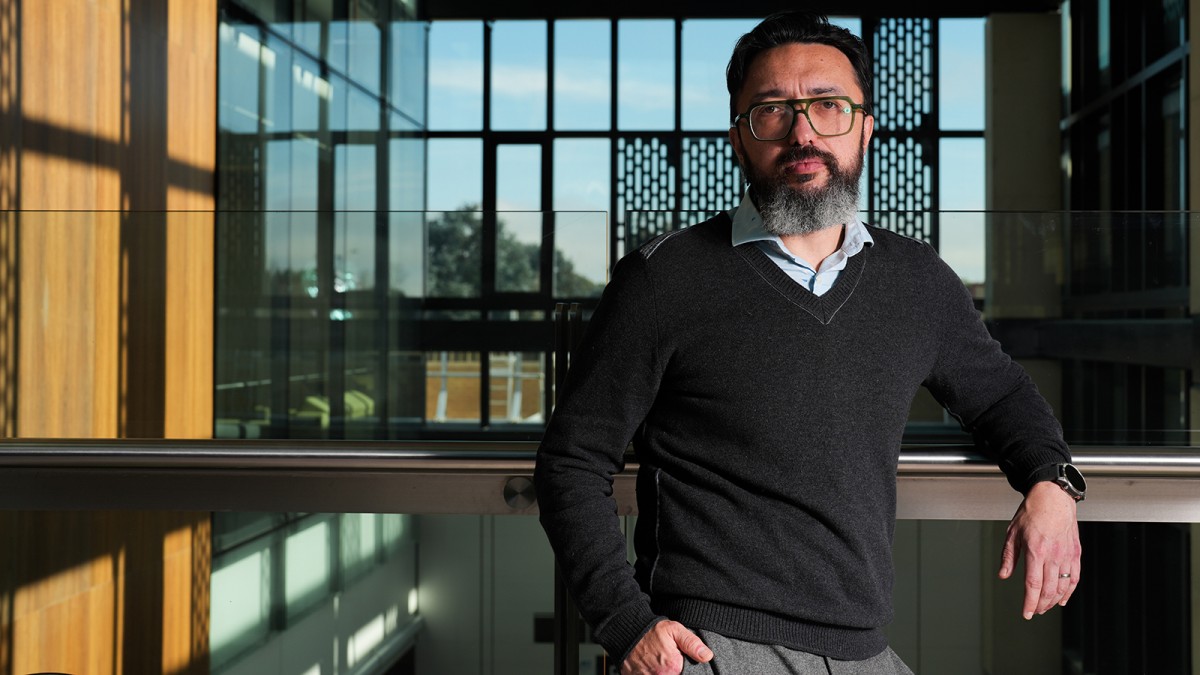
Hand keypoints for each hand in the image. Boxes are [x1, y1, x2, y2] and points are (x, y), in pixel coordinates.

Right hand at [620, 620, 712, 674]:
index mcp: (673, 666)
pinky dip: (650, 673)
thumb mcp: (674, 630)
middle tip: (667, 662)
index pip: (687, 674)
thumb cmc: (650, 630)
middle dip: (672, 671)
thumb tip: (707, 656)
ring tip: (659, 664)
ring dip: (661, 672)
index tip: (681, 666)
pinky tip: (651, 668)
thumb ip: (692, 643)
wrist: (626, 631)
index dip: (684, 670)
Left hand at [998, 481, 1081, 618]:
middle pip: (1048, 589)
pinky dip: (1069, 590)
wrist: (1053, 498)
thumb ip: (1009, 557)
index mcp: (1036, 551)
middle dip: (1041, 604)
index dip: (1030, 602)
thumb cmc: (1032, 512)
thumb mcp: (1012, 533)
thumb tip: (1004, 575)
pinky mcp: (1075, 553)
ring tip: (1046, 606)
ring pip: (1063, 586)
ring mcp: (1066, 555)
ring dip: (1054, 600)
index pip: (1033, 584)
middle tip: (1035, 611)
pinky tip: (1063, 598)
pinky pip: (1075, 577)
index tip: (1027, 613)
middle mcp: (1053, 555)